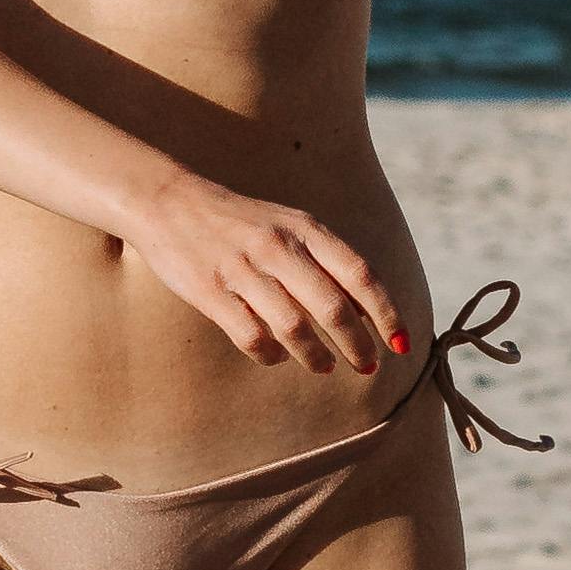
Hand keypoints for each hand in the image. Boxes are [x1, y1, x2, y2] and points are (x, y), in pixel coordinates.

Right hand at [125, 179, 407, 382]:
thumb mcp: (289, 226)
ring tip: (324, 367)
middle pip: (332, 307)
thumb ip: (326, 261)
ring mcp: (243, 269)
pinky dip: (270, 355)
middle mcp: (278, 246)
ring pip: (294, 327)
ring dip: (316, 356)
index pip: (359, 275)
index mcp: (304, 228)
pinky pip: (252, 336)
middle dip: (357, 345)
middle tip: (367, 366)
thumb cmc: (240, 222)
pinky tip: (276, 356)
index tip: (401, 343)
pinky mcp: (211, 292)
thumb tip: (367, 311)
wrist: (169, 202)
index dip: (385, 313)